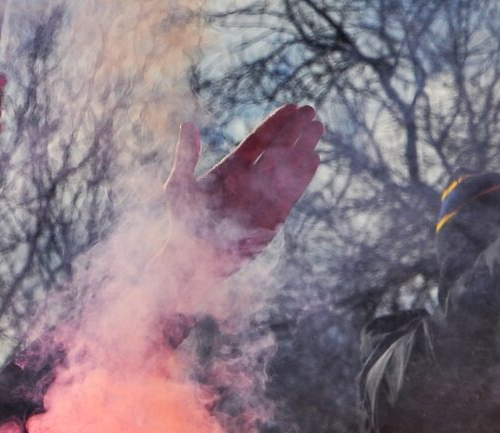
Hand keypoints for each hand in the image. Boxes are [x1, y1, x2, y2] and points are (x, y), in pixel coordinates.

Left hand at [164, 104, 323, 273]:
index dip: (275, 124)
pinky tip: (314, 157)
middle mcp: (251, 179)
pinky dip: (302, 176)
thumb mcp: (180, 187)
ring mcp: (263, 196)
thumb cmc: (182, 224)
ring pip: (288, 167)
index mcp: (231, 168)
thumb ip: (186, 157)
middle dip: (294, 130)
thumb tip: (188, 124)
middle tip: (311, 110)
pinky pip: (291, 192)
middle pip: (277, 149)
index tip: (291, 107)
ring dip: (303, 147)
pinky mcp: (274, 216)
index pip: (258, 140)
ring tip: (319, 127)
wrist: (194, 259)